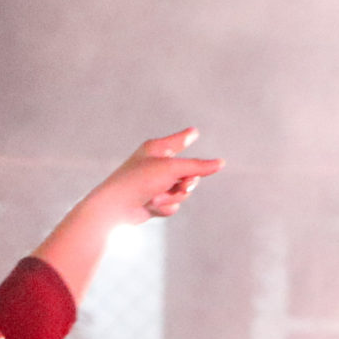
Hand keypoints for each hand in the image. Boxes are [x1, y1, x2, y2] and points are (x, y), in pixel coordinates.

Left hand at [87, 129, 224, 222]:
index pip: (178, 141)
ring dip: (174, 196)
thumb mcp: (172, 168)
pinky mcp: (155, 200)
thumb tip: (220, 163)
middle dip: (187, 182)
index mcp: (157, 149)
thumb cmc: (139, 180)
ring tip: (156, 196)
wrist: (118, 207)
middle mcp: (157, 165)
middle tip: (180, 184)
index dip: (187, 137)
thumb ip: (198, 166)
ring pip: (183, 191)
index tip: (194, 132)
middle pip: (190, 173)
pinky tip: (150, 206)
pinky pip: (173, 204)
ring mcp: (156, 184)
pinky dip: (165, 207)